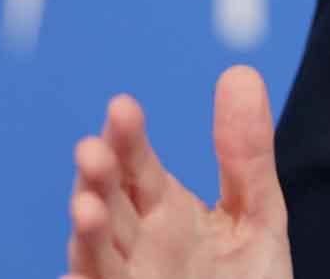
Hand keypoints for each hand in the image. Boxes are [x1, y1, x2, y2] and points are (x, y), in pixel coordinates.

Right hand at [63, 66, 292, 278]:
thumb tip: (239, 72)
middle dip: (97, 179)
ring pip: (96, 256)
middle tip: (92, 152)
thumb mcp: (257, 215)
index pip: (135, 166)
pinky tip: (72, 278)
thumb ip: (245, 152)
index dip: (127, 138)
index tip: (124, 107)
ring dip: (87, 233)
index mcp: (163, 210)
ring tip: (86, 207)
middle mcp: (136, 246)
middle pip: (108, 206)